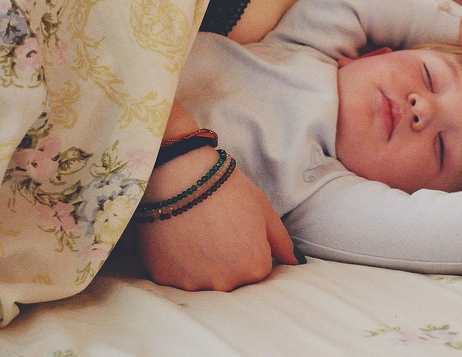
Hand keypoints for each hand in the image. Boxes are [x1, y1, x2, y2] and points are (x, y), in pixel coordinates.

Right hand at [136, 146, 299, 291]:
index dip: (249, 248)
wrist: (181, 176)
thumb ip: (282, 242)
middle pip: (232, 279)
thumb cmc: (228, 190)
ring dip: (202, 263)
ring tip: (197, 232)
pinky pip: (177, 276)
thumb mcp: (264, 211)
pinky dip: (179, 262)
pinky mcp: (165, 278)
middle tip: (217, 230)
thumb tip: (296, 262)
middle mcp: (226, 283)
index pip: (258, 269)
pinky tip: (179, 237)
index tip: (238, 230)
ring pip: (203, 280)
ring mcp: (194, 283)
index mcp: (254, 268)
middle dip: (227, 260)